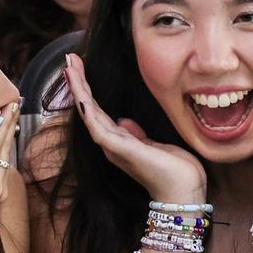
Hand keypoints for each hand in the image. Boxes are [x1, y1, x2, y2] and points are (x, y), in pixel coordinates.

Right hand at [65, 53, 206, 200]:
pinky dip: (90, 113)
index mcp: (119, 142)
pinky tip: (82, 98)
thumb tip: (124, 121)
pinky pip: (100, 130)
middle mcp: (112, 145)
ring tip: (70, 68)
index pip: (97, 110)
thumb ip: (137, 134)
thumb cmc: (175, 171)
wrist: (183, 193)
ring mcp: (115, 148)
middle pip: (88, 109)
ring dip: (79, 91)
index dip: (87, 89)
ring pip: (90, 115)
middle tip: (68, 59)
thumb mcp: (155, 145)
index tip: (79, 66)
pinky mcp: (122, 151)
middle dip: (78, 84)